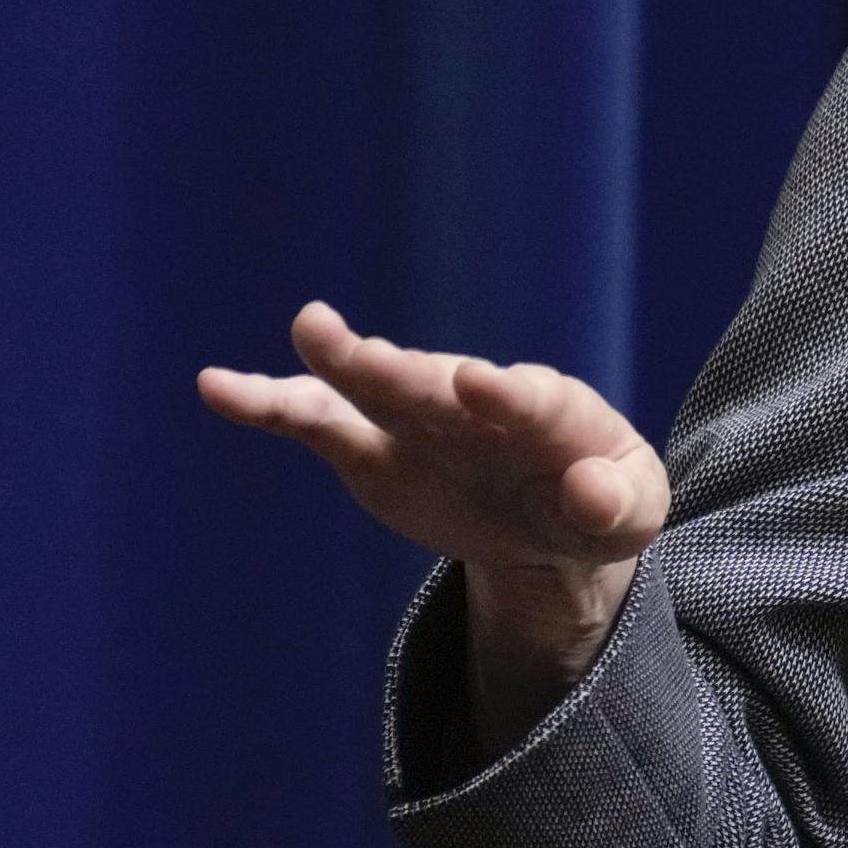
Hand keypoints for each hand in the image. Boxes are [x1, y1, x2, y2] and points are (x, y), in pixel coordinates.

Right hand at [198, 302, 663, 732]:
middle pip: (443, 387)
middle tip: (376, 358)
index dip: (508, 394)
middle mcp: (481, 401)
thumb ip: (617, 505)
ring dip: (343, 365)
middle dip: (410, 376)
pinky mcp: (373, 446)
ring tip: (311, 329)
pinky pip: (317, 422)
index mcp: (556, 416)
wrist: (546, 518)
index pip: (535, 401)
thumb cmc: (598, 508)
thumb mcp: (628, 516)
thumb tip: (589, 492)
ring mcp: (422, 418)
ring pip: (376, 390)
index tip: (478, 380)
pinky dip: (271, 403)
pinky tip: (219, 386)